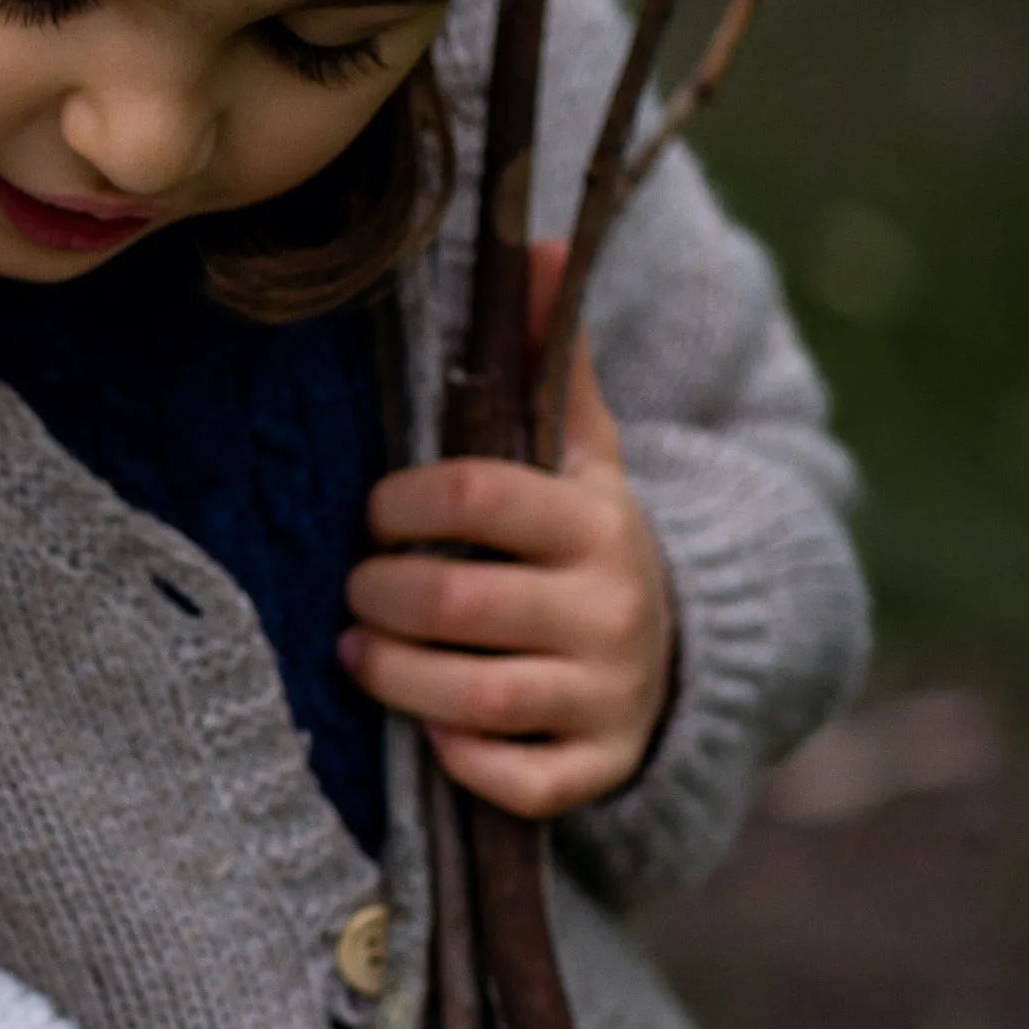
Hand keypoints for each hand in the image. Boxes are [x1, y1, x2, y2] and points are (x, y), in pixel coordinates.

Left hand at [341, 241, 674, 818]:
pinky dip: (461, 760)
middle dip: (382, 595)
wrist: (673, 651)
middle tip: (355, 588)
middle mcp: (610, 608)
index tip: (377, 510)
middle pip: (460, 603)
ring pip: (476, 697)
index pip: (477, 497)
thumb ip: (552, 359)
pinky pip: (517, 782)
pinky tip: (427, 730)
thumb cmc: (584, 539)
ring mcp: (605, 695)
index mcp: (595, 518)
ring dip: (395, 677)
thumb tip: (538, 245)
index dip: (401, 503)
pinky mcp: (595, 768)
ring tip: (357, 652)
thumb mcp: (581, 450)